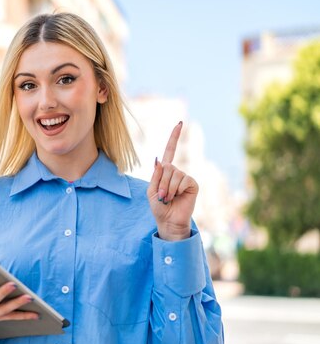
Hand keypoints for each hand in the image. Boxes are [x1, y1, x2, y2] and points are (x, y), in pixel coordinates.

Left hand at [147, 122, 198, 240]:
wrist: (169, 220)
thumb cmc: (159, 207)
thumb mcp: (151, 190)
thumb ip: (155, 176)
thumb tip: (160, 160)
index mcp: (165, 171)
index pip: (170, 150)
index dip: (174, 137)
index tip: (180, 123)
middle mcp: (176, 171)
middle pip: (167, 167)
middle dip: (161, 183)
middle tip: (161, 196)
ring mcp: (185, 177)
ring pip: (174, 174)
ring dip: (167, 188)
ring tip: (168, 198)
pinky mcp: (193, 183)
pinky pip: (183, 180)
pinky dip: (176, 189)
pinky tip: (177, 197)